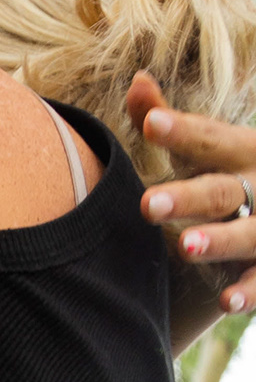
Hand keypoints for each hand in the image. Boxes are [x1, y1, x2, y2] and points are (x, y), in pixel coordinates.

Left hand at [129, 75, 255, 308]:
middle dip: (189, 198)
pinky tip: (226, 301)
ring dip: (219, 241)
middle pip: (222, 191)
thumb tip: (138, 80)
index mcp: (244, 150)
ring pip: (249, 234)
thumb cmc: (230, 172)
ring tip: (185, 248)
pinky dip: (249, 291)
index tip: (151, 124)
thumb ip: (166, 118)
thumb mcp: (206, 147)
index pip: (211, 139)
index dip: (183, 132)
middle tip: (148, 205)